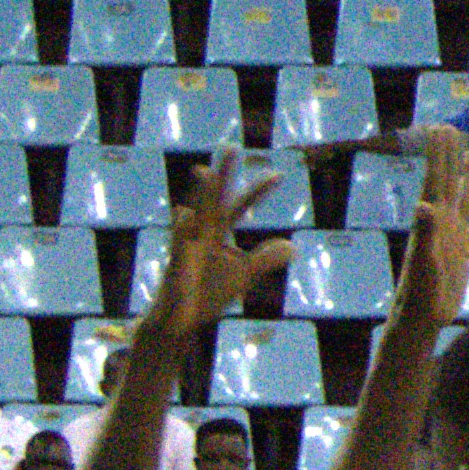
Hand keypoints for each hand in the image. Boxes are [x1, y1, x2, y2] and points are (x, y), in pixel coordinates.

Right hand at [138, 156, 271, 349]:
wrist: (176, 323)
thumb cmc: (206, 294)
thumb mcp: (241, 276)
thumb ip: (264, 260)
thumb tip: (293, 246)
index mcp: (217, 235)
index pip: (239, 208)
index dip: (258, 192)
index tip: (278, 174)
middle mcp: (200, 236)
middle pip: (214, 201)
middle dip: (223, 177)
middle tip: (231, 147)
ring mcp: (185, 250)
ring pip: (194, 217)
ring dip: (200, 195)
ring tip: (205, 171)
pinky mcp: (174, 269)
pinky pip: (177, 248)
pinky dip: (180, 233)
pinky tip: (183, 214)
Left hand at [398, 123, 468, 324]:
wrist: (424, 316)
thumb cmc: (420, 290)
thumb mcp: (425, 260)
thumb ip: (425, 232)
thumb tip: (425, 204)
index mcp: (432, 219)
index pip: (437, 178)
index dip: (439, 153)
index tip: (441, 128)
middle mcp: (442, 222)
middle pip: (448, 181)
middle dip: (449, 155)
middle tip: (450, 128)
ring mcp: (454, 236)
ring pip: (464, 199)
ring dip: (468, 178)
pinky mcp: (464, 252)